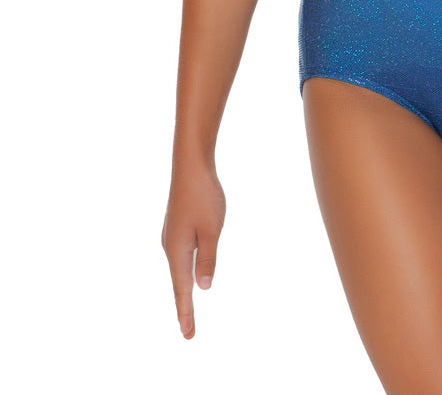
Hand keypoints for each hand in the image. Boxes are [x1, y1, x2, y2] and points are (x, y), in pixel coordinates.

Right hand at [161, 163, 226, 338]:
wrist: (190, 165)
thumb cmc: (203, 196)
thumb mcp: (212, 230)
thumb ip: (208, 259)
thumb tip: (202, 288)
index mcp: (177, 251)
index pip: (183, 289)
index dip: (186, 312)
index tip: (188, 334)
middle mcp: (170, 246)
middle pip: (178, 283)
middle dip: (184, 307)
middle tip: (189, 331)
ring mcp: (172, 236)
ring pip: (179, 269)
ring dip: (183, 290)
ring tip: (188, 310)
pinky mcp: (177, 227)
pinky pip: (181, 256)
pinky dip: (185, 272)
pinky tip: (189, 273)